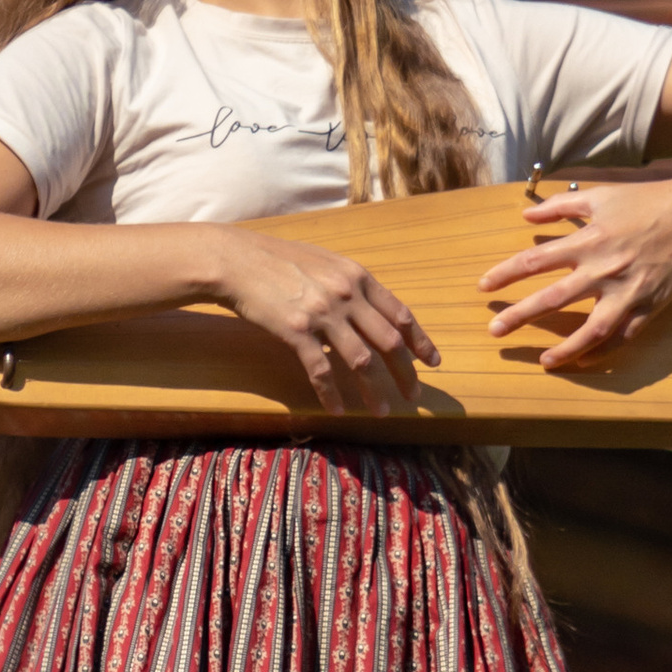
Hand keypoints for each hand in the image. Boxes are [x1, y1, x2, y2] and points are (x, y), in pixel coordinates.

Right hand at [214, 230, 438, 414]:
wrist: (238, 261)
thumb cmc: (280, 260)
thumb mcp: (325, 262)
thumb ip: (351, 286)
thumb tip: (371, 313)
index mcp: (357, 277)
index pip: (400, 314)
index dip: (420, 341)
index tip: (432, 361)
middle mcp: (346, 296)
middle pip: (389, 342)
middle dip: (406, 373)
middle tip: (412, 395)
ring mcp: (323, 315)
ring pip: (361, 362)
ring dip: (374, 392)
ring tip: (381, 411)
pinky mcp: (297, 333)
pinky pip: (322, 371)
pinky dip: (332, 395)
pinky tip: (338, 410)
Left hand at [476, 179, 671, 374]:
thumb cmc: (647, 201)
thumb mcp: (601, 195)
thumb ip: (560, 207)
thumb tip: (526, 216)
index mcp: (589, 241)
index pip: (534, 262)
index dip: (505, 276)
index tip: (484, 288)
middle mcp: (604, 270)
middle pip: (553, 299)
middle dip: (520, 317)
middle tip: (495, 332)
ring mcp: (628, 293)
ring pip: (591, 330)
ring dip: (564, 349)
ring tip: (543, 361)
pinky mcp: (650, 307)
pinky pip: (624, 337)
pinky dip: (603, 352)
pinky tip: (583, 361)